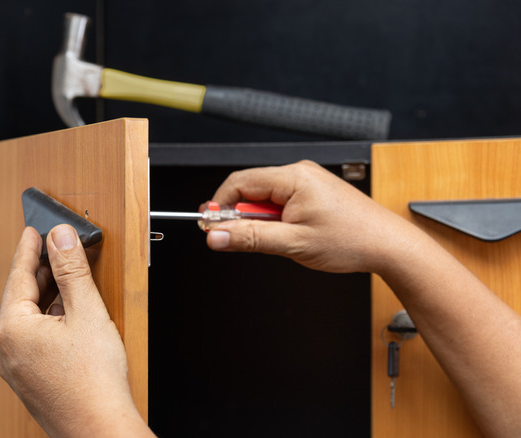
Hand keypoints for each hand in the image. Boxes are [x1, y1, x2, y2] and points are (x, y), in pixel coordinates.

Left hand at [0, 225, 150, 437]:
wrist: (99, 429)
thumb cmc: (94, 381)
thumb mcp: (86, 312)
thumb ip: (72, 270)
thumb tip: (61, 238)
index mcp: (12, 328)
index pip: (19, 275)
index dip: (29, 249)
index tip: (33, 230)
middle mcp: (5, 348)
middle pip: (20, 296)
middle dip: (39, 271)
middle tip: (53, 248)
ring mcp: (14, 367)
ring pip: (26, 318)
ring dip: (45, 296)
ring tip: (65, 278)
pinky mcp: (28, 379)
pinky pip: (31, 337)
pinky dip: (46, 319)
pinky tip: (67, 315)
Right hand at [206, 160, 422, 273]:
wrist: (389, 245)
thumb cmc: (353, 240)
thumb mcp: (293, 244)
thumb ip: (249, 239)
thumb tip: (217, 236)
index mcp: (294, 177)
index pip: (239, 183)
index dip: (220, 206)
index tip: (212, 228)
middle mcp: (300, 173)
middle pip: (250, 190)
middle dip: (243, 217)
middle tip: (248, 241)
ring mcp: (308, 182)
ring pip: (265, 199)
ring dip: (262, 221)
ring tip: (283, 240)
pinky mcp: (314, 193)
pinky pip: (281, 202)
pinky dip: (277, 220)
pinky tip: (291, 235)